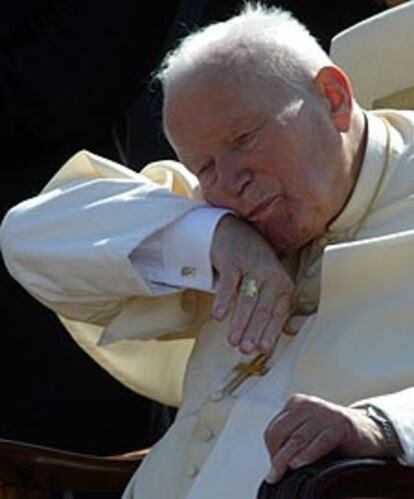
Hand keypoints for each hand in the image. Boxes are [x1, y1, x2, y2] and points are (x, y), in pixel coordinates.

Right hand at [210, 215, 293, 354]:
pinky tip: (219, 317)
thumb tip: (263, 343)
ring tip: (232, 341)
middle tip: (245, 350)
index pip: (278, 313)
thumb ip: (266, 307)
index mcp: (283, 285)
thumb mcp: (266, 283)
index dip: (270, 332)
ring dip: (240, 322)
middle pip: (263, 309)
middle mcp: (272, 275)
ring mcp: (253, 267)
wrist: (235, 231)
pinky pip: (229, 284)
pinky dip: (224, 301)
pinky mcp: (234, 260)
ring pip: (248, 300)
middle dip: (254, 332)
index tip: (262, 350)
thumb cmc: (252, 265)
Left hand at [264, 394, 387, 483]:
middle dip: (277, 456)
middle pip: (283, 432)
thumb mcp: (309, 433)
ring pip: (299, 437)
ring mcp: (325, 412)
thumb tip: (275, 464)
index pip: (274, 428)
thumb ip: (292, 440)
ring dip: (287, 458)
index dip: (272, 450)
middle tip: (274, 476)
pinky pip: (321, 440)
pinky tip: (299, 464)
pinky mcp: (342, 424)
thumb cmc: (335, 436)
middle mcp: (308, 404)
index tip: (274, 469)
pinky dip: (309, 453)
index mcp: (296, 404)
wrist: (371, 431)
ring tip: (280, 473)